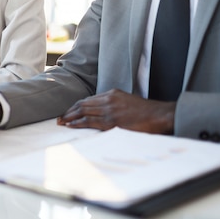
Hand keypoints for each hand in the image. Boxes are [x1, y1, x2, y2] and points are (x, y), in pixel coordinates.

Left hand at [57, 89, 175, 134]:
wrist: (159, 115)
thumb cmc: (146, 112)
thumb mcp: (128, 102)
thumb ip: (115, 104)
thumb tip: (103, 112)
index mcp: (112, 93)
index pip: (89, 99)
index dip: (76, 106)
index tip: (69, 111)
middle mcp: (109, 99)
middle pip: (83, 104)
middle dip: (70, 111)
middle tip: (59, 118)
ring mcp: (110, 110)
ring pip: (84, 112)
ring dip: (70, 117)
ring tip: (61, 122)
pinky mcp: (112, 121)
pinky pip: (90, 121)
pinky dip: (78, 123)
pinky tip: (71, 125)